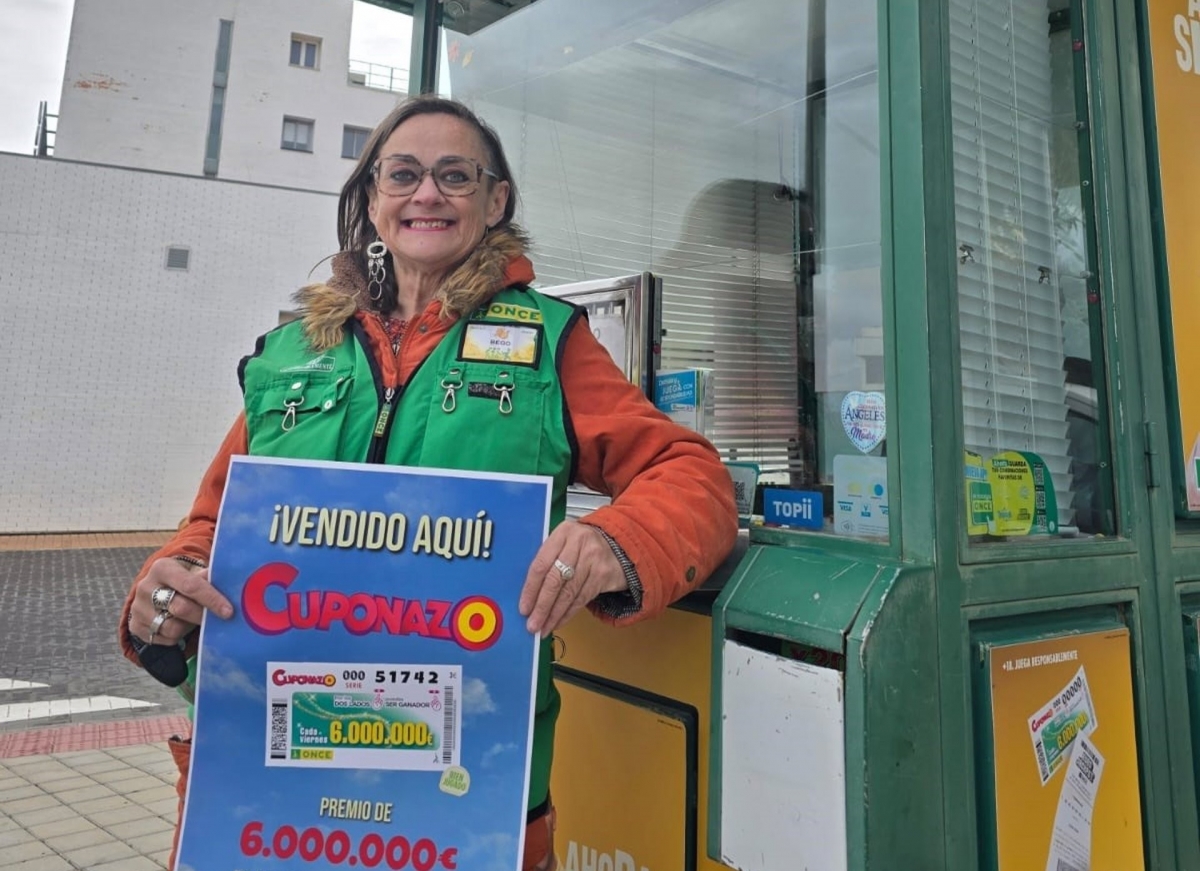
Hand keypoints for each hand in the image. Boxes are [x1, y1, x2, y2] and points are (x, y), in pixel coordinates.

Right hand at [129, 558, 234, 645]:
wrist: (154, 590)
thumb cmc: (182, 580)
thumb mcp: (192, 572)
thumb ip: (208, 577)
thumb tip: (230, 582)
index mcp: (162, 568)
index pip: (191, 585)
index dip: (211, 599)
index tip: (229, 611)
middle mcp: (146, 587)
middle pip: (181, 608)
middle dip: (203, 616)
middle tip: (217, 619)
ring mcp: (138, 608)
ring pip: (172, 628)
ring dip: (189, 627)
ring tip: (194, 619)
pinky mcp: (135, 626)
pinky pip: (165, 639)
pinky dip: (178, 637)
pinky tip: (181, 626)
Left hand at [519, 522, 626, 636]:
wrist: (618, 544)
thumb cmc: (581, 547)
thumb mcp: (564, 543)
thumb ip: (548, 561)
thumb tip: (528, 596)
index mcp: (562, 533)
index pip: (541, 564)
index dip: (530, 589)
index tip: (524, 608)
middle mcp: (579, 543)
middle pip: (555, 580)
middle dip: (542, 606)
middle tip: (533, 625)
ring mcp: (593, 558)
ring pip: (569, 593)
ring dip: (554, 614)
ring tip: (544, 628)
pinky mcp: (604, 574)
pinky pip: (582, 598)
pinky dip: (568, 613)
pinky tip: (559, 621)